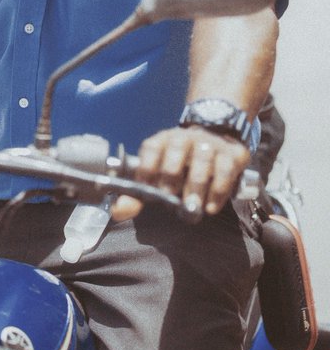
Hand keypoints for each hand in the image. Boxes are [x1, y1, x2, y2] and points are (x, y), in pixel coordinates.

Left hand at [112, 126, 250, 220]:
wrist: (217, 137)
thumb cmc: (181, 163)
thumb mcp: (157, 175)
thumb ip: (137, 195)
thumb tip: (119, 212)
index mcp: (162, 141)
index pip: (151, 149)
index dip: (147, 170)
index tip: (149, 191)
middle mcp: (184, 138)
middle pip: (175, 155)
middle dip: (171, 180)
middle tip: (172, 202)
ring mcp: (208, 144)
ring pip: (202, 162)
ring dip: (196, 187)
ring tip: (193, 208)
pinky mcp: (231, 153)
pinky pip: (225, 170)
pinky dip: (217, 191)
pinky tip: (211, 207)